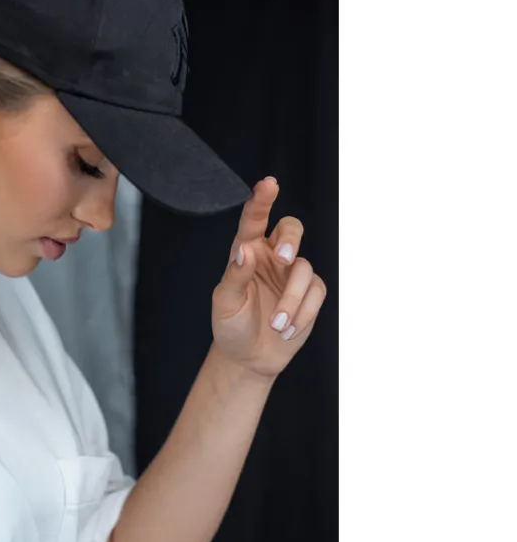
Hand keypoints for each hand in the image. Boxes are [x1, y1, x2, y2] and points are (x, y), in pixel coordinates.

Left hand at [210, 176, 327, 380]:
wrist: (249, 357)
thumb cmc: (231, 326)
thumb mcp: (225, 303)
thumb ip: (235, 275)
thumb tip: (245, 250)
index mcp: (247, 252)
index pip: (254, 221)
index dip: (261, 201)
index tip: (268, 184)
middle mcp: (271, 257)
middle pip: (292, 229)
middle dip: (291, 240)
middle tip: (284, 259)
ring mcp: (292, 274)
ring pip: (305, 269)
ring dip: (292, 299)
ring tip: (277, 325)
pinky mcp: (310, 294)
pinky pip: (316, 293)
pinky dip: (304, 313)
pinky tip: (288, 329)